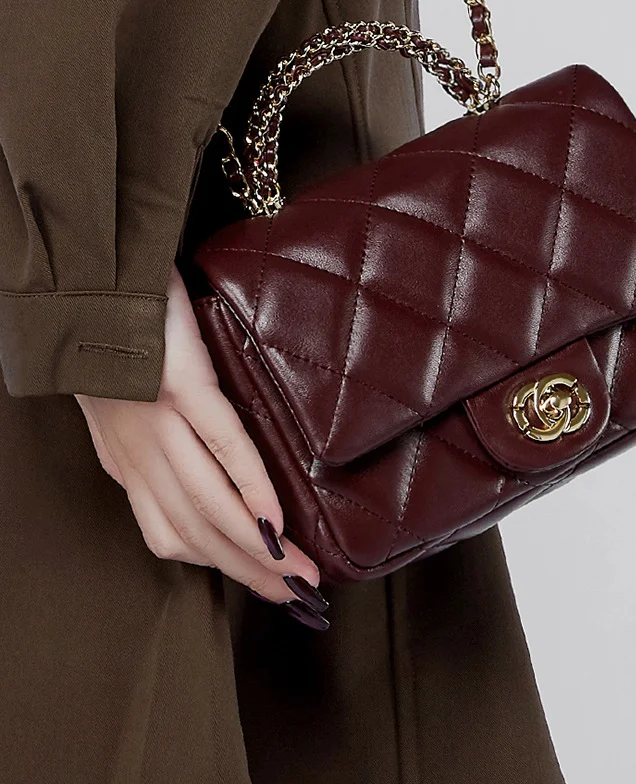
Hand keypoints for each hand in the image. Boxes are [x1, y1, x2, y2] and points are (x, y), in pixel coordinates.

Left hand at [75, 265, 323, 611]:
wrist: (90, 280)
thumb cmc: (117, 332)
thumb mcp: (129, 398)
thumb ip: (162, 433)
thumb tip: (210, 457)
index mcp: (128, 460)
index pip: (172, 533)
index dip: (220, 566)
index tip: (263, 583)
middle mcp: (139, 455)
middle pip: (196, 534)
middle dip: (250, 575)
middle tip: (298, 599)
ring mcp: (159, 425)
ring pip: (209, 507)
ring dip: (258, 551)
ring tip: (300, 574)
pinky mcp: (182, 389)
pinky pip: (222, 449)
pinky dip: (251, 490)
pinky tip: (275, 516)